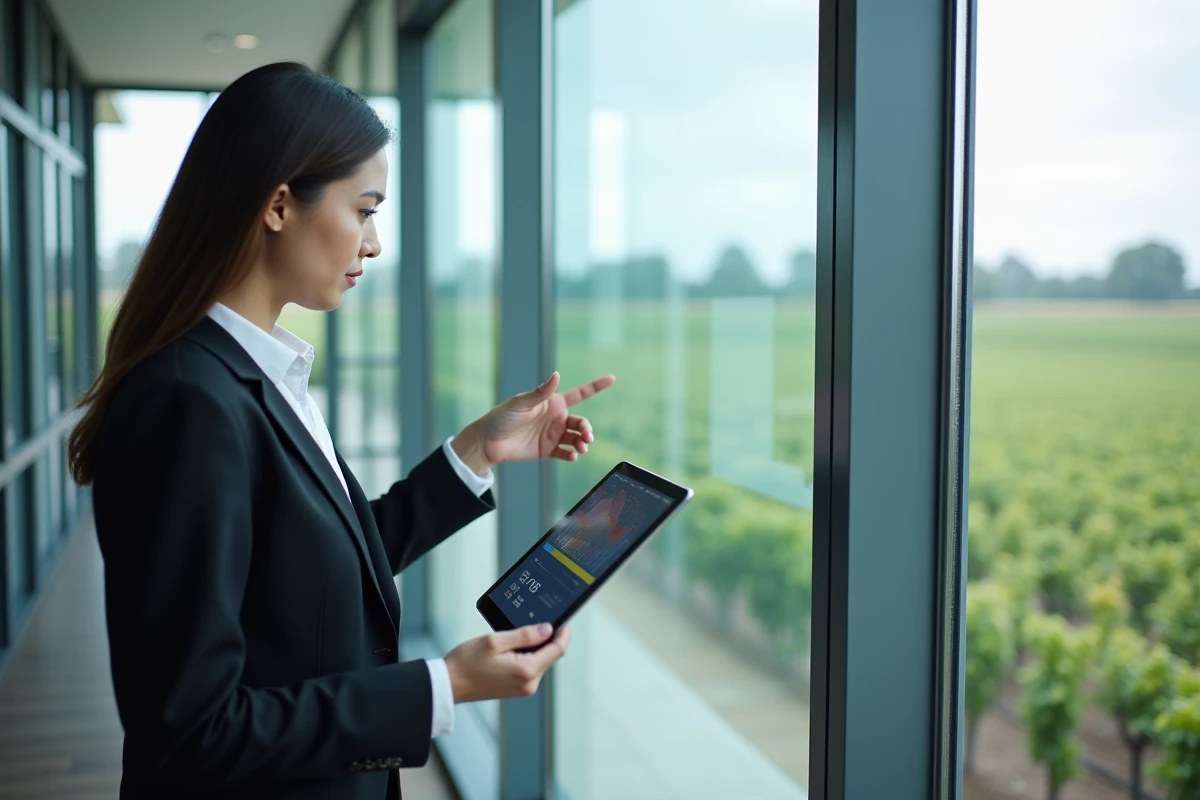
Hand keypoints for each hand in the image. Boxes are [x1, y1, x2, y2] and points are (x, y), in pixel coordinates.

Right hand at [444, 624, 571, 702]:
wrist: (449, 685)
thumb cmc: (467, 663)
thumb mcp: (495, 641)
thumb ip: (524, 635)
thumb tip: (547, 629)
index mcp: (526, 671)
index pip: (557, 650)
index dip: (563, 634)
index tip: (564, 621)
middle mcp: (529, 684)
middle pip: (550, 656)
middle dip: (547, 639)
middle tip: (535, 622)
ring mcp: (523, 688)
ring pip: (540, 661)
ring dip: (535, 647)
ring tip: (516, 636)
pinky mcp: (517, 689)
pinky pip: (530, 668)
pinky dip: (527, 656)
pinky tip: (512, 648)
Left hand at [451, 372, 615, 472]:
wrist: (488, 441)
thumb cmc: (502, 417)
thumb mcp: (521, 403)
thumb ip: (540, 393)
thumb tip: (557, 375)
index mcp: (552, 403)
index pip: (580, 393)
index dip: (596, 386)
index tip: (612, 378)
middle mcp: (556, 418)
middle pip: (581, 422)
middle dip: (588, 430)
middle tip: (587, 438)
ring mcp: (553, 435)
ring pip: (577, 439)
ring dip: (582, 444)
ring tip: (580, 448)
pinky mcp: (547, 451)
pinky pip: (565, 453)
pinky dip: (571, 456)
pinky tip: (571, 457)